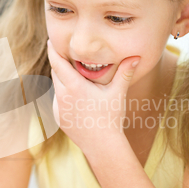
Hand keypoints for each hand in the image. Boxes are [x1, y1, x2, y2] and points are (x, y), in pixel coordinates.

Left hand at [47, 39, 139, 153]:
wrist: (103, 146)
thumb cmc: (111, 118)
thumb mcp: (118, 93)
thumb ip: (125, 72)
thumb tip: (137, 56)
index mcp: (74, 87)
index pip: (57, 63)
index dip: (53, 51)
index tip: (51, 41)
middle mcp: (62, 97)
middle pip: (56, 73)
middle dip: (59, 64)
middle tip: (65, 54)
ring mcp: (58, 108)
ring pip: (56, 87)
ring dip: (63, 80)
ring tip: (73, 76)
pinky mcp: (58, 118)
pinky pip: (58, 101)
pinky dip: (64, 95)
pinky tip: (77, 98)